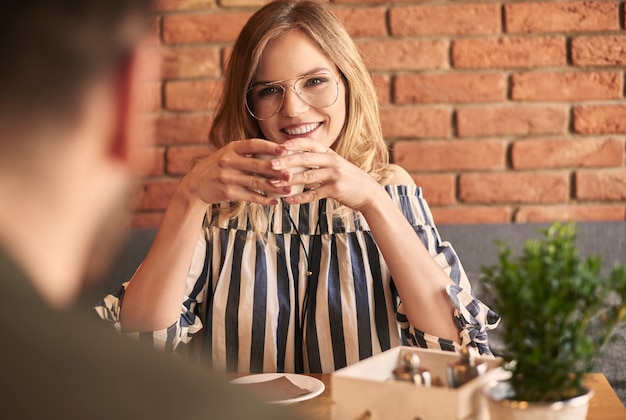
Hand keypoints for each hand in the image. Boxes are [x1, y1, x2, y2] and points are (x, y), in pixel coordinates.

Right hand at [181, 139, 296, 205]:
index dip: (269, 147)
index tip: (284, 149)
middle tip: (291, 173)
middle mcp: (228, 161)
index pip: (253, 144)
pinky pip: (250, 196)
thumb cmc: (218, 167)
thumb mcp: (228, 154)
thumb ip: (247, 152)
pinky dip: (263, 199)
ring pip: (256, 182)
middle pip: (256, 165)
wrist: (195, 185)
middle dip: (276, 170)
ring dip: (274, 187)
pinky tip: (275, 201)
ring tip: (288, 189)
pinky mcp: (228, 192)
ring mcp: (227, 177)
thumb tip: (277, 152)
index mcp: (231, 148)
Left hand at [268, 139, 381, 210]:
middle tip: (270, 164)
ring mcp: (335, 175)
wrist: (369, 193)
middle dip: (286, 161)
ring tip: (274, 184)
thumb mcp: (335, 166)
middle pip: (305, 158)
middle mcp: (332, 161)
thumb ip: (318, 162)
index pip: (310, 144)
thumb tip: (296, 161)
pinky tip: (289, 200)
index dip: (294, 143)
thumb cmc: (348, 179)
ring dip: (289, 180)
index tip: (279, 146)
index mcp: (330, 153)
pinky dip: (300, 198)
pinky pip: (314, 194)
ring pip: (307, 176)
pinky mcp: (336, 190)